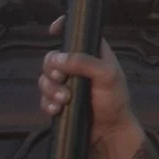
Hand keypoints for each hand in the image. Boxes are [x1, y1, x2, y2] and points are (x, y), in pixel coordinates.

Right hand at [40, 24, 138, 155]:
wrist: (109, 132)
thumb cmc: (114, 99)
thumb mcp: (107, 75)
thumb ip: (84, 62)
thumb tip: (58, 57)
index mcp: (93, 52)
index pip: (77, 33)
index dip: (64, 26)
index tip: (53, 30)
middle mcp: (79, 65)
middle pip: (52, 57)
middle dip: (52, 70)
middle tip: (62, 80)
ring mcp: (67, 84)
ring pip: (45, 79)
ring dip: (50, 90)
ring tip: (63, 101)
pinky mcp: (59, 101)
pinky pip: (43, 98)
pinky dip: (47, 103)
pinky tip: (56, 110)